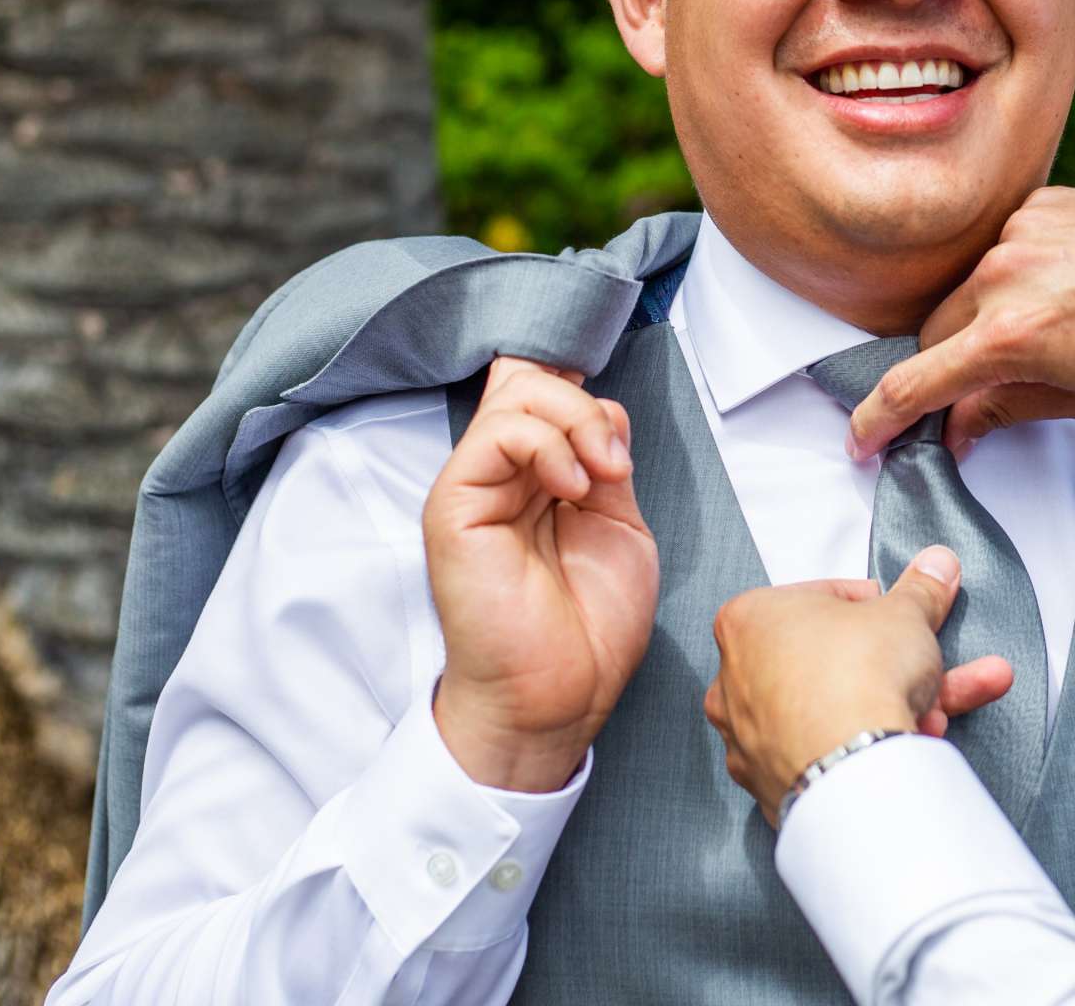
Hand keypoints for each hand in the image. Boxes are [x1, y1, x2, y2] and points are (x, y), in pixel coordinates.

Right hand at [424, 355, 658, 792]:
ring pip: (516, 394)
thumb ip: (605, 460)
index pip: (540, 387)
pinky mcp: (454, 505)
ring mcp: (475, 486)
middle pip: (530, 379)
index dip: (577, 379)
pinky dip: (548, 444)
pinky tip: (573, 488)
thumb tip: (603, 408)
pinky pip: (496, 435)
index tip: (614, 421)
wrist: (559, 695)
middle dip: (586, 403)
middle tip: (616, 461)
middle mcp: (502, 472)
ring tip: (602, 476)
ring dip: (576, 421)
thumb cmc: (588, 625)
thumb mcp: (619, 523)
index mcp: (538, 473)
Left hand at [704, 547, 1015, 827]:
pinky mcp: (773, 785)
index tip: (900, 617)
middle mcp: (734, 680)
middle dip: (894, 668)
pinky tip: (913, 744)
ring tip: (946, 709)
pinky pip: (827, 755)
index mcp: (749, 620)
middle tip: (932, 666)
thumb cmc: (859, 673)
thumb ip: (921, 589)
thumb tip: (937, 565)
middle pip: (832, 663)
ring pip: (834, 712)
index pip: (818, 601)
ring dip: (896, 707)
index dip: (871, 607)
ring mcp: (750, 739)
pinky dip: (866, 748)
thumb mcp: (905, 614)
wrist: (854, 766)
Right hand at [847, 172, 1074, 456]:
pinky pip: (1002, 251)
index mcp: (1015, 335)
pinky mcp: (1039, 203)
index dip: (880, 418)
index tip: (863, 439)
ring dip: (986, 319)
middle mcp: (1003, 275)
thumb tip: (957, 426)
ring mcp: (1019, 232)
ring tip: (1055, 329)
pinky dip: (1017, 277)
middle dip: (947, 369)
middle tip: (984, 392)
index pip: (916, 382)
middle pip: (932, 334)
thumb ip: (1009, 408)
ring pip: (965, 291)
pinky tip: (1069, 286)